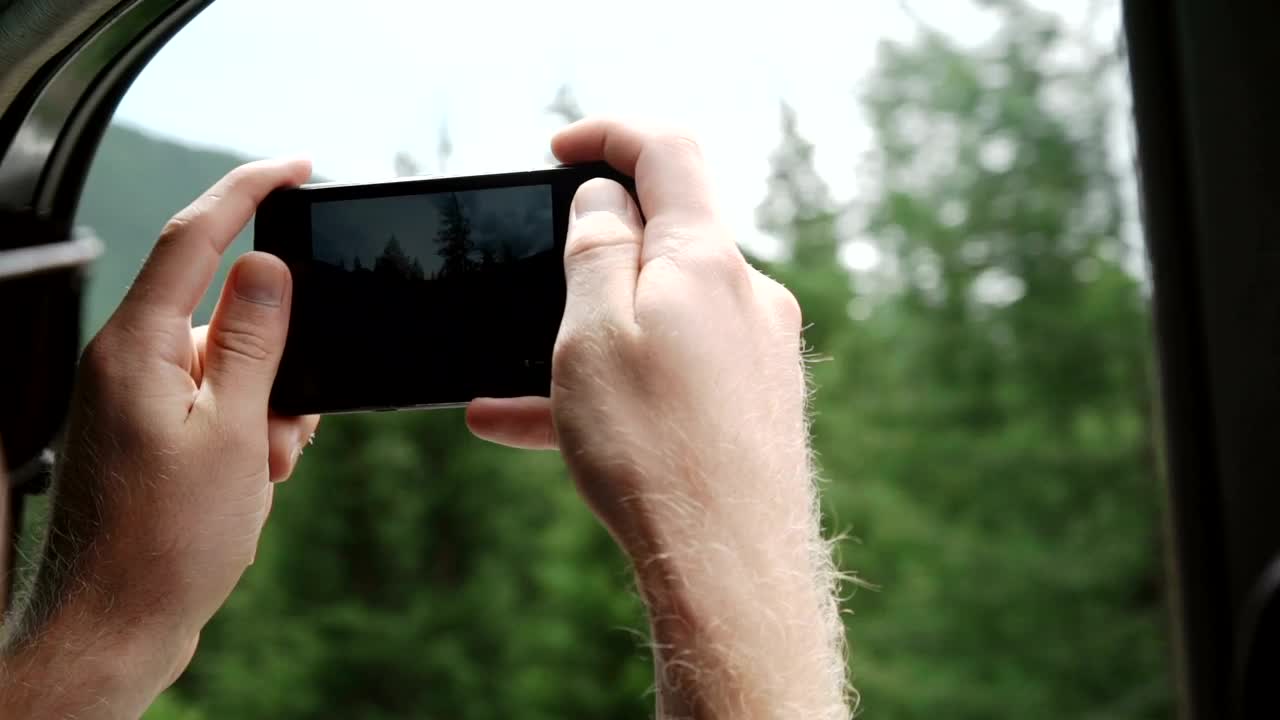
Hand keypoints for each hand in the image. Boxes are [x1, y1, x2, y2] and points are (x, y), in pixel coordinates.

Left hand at [0, 159, 318, 717]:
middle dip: (280, 355)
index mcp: (138, 349)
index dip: (250, 190)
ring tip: (268, 467)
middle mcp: (129, 362)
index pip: (196, 237)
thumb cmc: (169, 541)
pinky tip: (257, 476)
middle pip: (226, 311)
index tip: (301, 166)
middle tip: (289, 423)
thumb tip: (268, 267)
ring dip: (269, 405)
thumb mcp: (235, 433)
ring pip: (231, 364)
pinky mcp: (150, 431)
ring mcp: (137, 398)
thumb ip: (255, 342)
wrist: (116, 626)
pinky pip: (217, 400)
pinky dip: (251, 427)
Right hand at [467, 119, 849, 718]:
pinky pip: (673, 374)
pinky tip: (536, 427)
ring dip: (587, 338)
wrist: (730, 569)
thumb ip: (598, 248)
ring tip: (506, 390)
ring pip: (658, 319)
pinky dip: (616, 385)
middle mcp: (747, 296)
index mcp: (709, 259)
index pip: (667, 151)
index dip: (608, 135)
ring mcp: (756, 353)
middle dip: (590, 254)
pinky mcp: (752, 404)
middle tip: (531, 282)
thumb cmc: (653, 449)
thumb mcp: (594, 332)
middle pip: (665, 237)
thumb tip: (606, 196)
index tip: (558, 151)